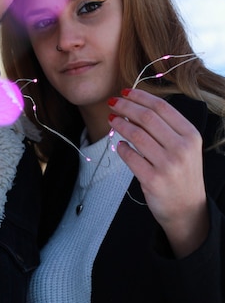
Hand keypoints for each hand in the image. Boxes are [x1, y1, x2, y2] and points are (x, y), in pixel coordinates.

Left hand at [108, 88, 208, 257]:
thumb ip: (165, 129)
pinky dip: (121, 148)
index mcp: (190, 135)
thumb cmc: (181, 174)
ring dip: (120, 125)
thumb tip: (134, 107)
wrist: (188, 209)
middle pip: (147, 117)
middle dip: (125, 107)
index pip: (162, 107)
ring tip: (111, 120)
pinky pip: (130, 157)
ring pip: (136, 135)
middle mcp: (181, 148)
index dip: (140, 97)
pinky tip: (119, 145)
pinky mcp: (153, 180)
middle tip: (112, 103)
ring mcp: (168, 165)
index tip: (125, 92)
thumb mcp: (184, 148)